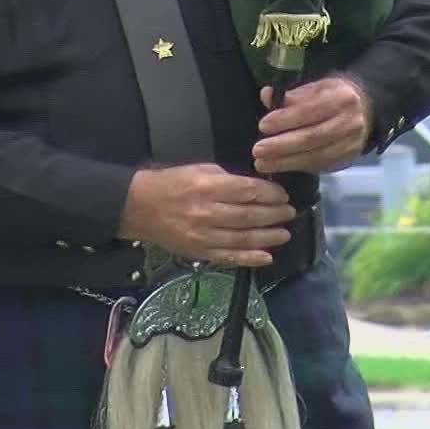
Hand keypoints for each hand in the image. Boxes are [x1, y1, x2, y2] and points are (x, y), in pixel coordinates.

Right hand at [117, 163, 295, 268]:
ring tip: (284, 233)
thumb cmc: (172, 183)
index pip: (247, 191)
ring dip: (268, 237)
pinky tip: (267, 257)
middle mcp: (207, 212)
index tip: (283, 196)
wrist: (139, 208)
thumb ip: (228, 179)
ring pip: (243, 238)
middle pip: (249, 215)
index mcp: (207, 187)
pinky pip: (229, 257)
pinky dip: (250, 258)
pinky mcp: (199, 253)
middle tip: (289, 213)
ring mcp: (203, 236)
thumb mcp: (200, 170)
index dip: (270, 195)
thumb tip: (256, 187)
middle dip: (274, 215)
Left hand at [253, 74, 371, 175]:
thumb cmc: (331, 97)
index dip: (285, 119)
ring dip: (285, 161)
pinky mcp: (347, 160)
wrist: (364, 110)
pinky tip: (279, 166)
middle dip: (281, 145)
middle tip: (257, 150)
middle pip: (312, 137)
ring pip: (315, 156)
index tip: (263, 125)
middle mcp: (350, 122)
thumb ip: (290, 95)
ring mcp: (351, 144)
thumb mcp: (315, 88)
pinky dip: (296, 167)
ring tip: (262, 163)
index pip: (310, 110)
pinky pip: (319, 166)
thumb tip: (266, 95)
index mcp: (341, 97)